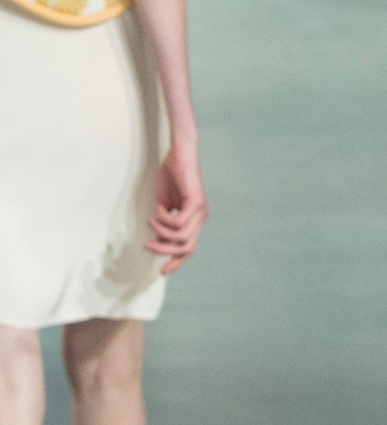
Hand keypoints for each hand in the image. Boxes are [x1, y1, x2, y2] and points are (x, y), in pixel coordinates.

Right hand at [145, 138, 207, 274]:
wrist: (180, 153)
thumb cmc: (171, 176)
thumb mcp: (164, 206)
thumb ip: (163, 225)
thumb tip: (159, 242)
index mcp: (194, 221)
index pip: (189, 249)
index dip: (177, 262)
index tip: (163, 271)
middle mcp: (201, 219)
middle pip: (187, 248)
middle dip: (167, 252)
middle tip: (148, 247)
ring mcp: (200, 212)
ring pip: (182, 238)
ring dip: (162, 232)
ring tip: (150, 220)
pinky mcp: (196, 202)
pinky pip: (179, 222)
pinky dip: (165, 219)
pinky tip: (158, 209)